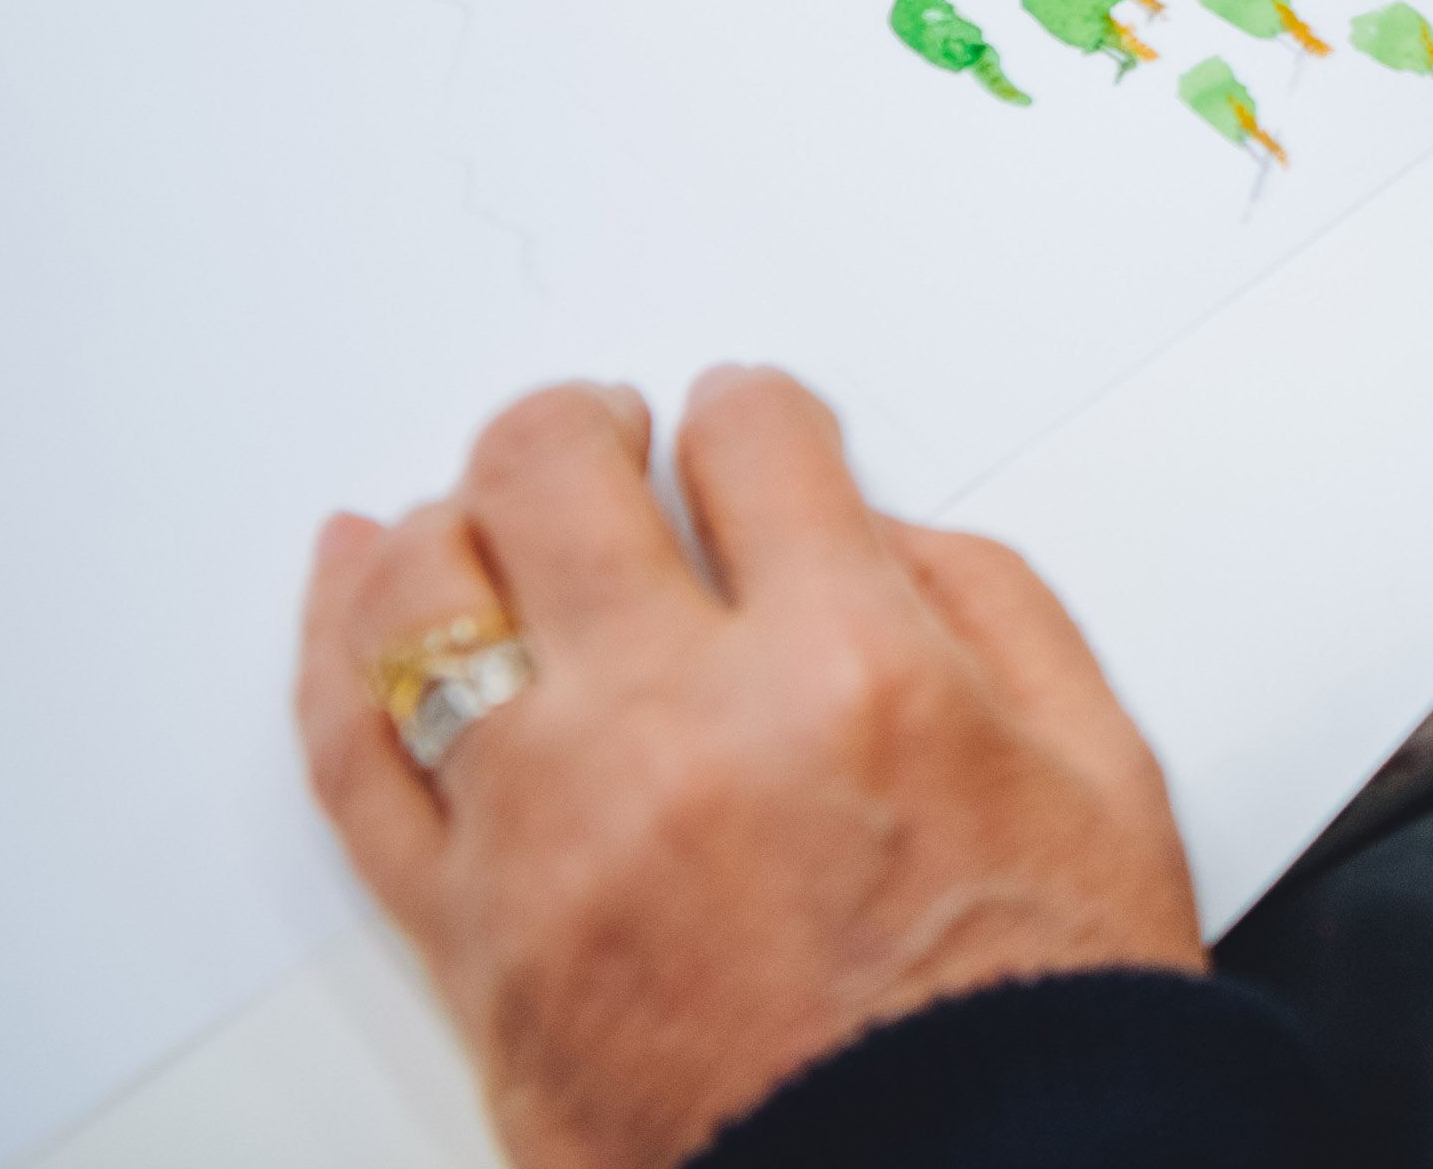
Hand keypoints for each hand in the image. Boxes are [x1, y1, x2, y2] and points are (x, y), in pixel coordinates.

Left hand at [297, 368, 1202, 1168]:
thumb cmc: (1030, 1019)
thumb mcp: (1096, 769)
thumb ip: (990, 606)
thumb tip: (876, 535)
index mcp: (850, 670)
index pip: (749, 439)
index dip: (753, 412)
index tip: (752, 431)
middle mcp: (679, 732)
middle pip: (552, 475)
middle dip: (584, 424)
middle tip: (610, 436)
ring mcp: (551, 837)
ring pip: (424, 591)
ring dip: (461, 514)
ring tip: (496, 511)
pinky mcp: (471, 940)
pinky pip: (353, 756)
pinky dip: (336, 644)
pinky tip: (356, 581)